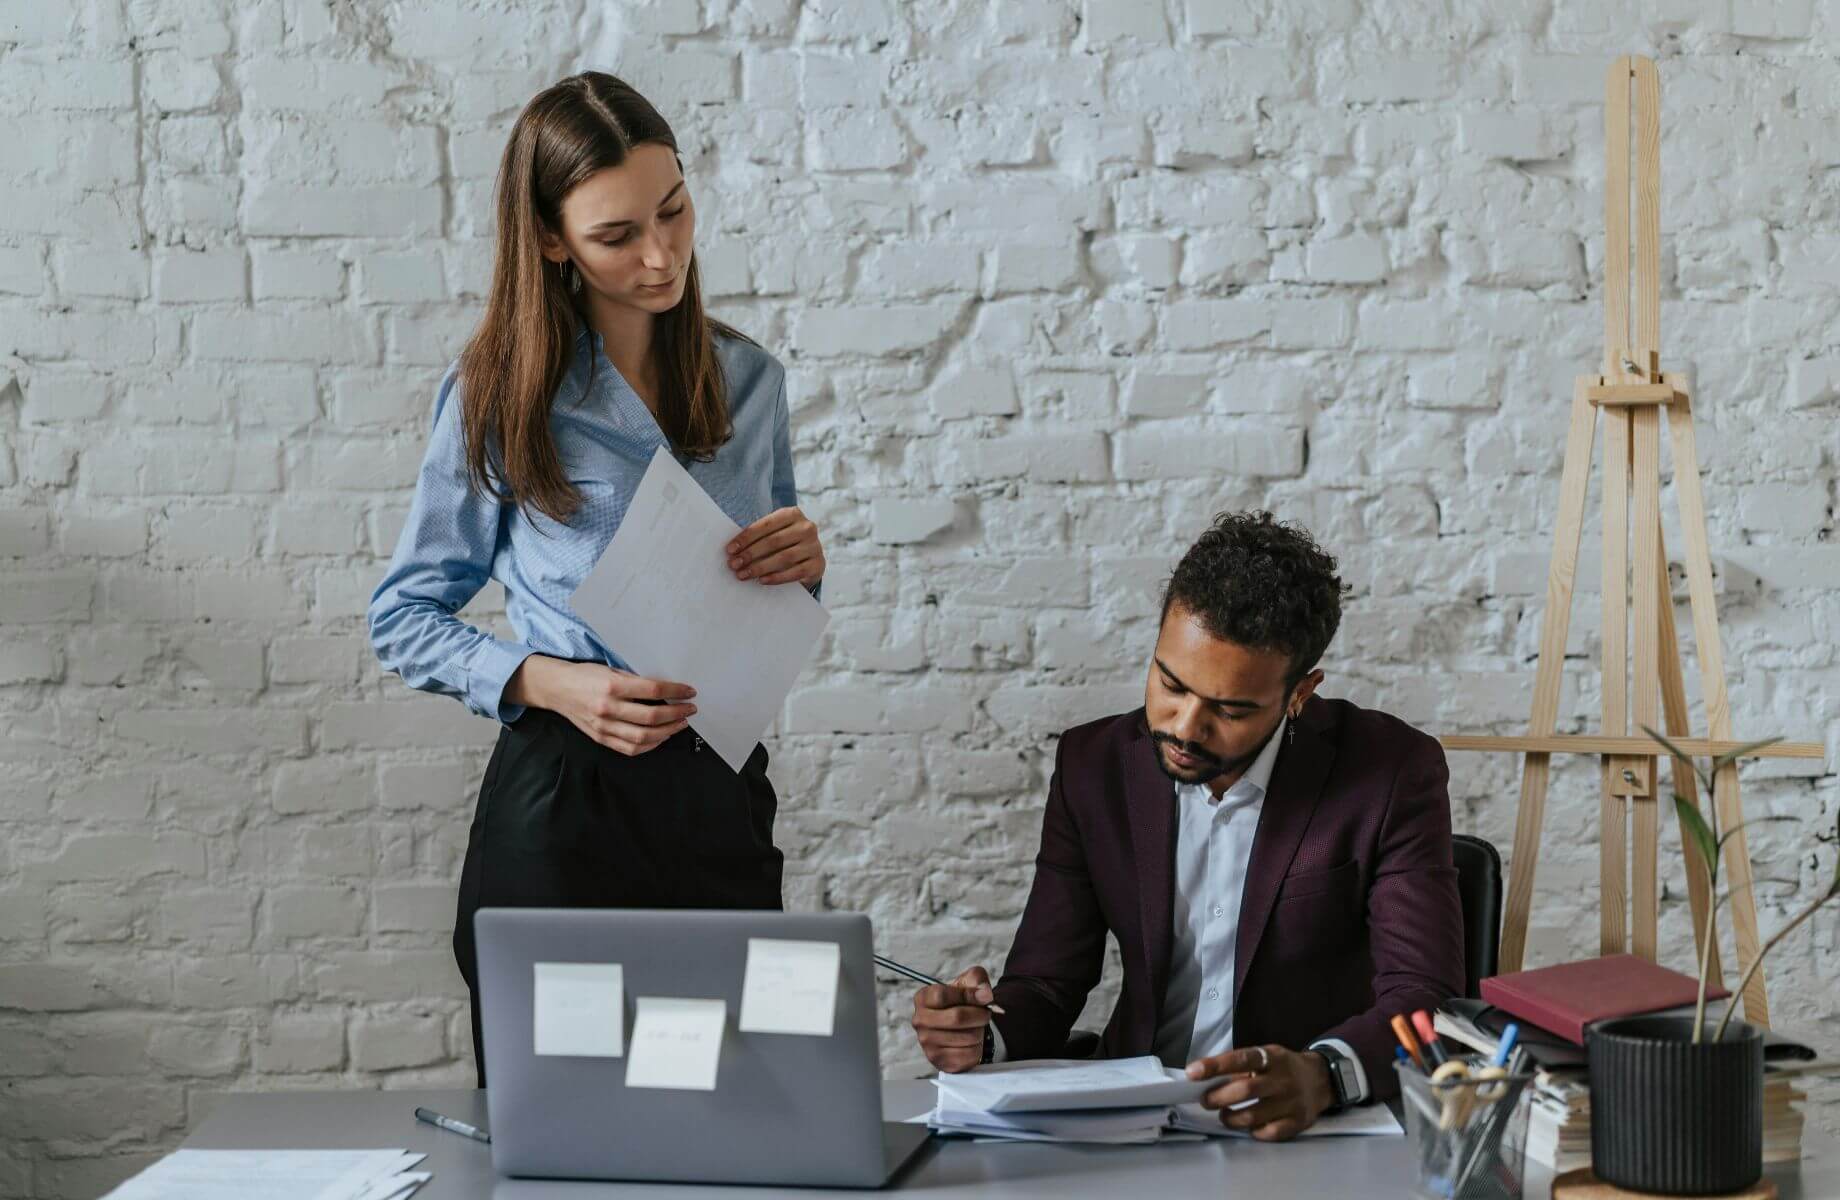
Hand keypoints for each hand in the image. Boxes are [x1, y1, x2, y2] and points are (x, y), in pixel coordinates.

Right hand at [507, 656, 695, 756]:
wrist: (558, 688)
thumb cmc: (585, 676)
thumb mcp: (612, 669)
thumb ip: (636, 682)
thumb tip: (665, 691)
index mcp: (612, 686)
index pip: (654, 690)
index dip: (676, 691)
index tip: (689, 692)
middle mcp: (608, 708)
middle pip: (651, 716)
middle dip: (676, 713)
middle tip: (689, 709)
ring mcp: (604, 726)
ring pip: (643, 737)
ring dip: (667, 732)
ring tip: (679, 724)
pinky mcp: (601, 738)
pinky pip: (629, 748)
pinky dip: (649, 745)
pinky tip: (660, 738)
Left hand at [727, 507, 823, 586]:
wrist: (809, 558)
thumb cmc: (784, 543)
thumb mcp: (774, 533)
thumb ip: (758, 536)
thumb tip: (733, 550)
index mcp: (793, 514)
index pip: (766, 524)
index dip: (746, 537)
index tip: (730, 549)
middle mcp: (807, 527)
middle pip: (774, 541)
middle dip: (750, 554)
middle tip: (734, 564)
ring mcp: (814, 546)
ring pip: (784, 557)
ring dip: (760, 567)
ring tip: (743, 574)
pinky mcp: (818, 565)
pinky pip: (795, 572)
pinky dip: (776, 577)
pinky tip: (762, 580)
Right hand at [911, 966, 993, 1073]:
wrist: (958, 1026)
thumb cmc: (961, 1001)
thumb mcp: (968, 982)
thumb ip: (977, 979)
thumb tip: (985, 995)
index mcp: (923, 998)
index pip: (942, 995)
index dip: (968, 995)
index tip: (983, 997)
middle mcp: (920, 1021)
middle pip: (957, 1017)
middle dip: (980, 1015)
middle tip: (985, 1014)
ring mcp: (927, 1043)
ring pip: (967, 1037)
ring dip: (980, 1031)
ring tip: (976, 1027)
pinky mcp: (940, 1060)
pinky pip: (969, 1054)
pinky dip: (978, 1048)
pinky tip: (972, 1042)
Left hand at [1186, 1044, 1334, 1141]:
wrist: (1321, 1079)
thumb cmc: (1282, 1067)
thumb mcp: (1265, 1056)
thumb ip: (1239, 1066)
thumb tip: (1204, 1078)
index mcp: (1271, 1057)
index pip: (1240, 1059)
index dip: (1214, 1066)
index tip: (1192, 1072)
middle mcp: (1283, 1079)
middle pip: (1245, 1090)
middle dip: (1218, 1097)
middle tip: (1206, 1100)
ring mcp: (1292, 1102)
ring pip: (1253, 1116)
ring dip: (1231, 1118)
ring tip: (1224, 1115)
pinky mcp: (1298, 1122)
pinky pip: (1269, 1132)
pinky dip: (1253, 1132)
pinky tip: (1248, 1126)